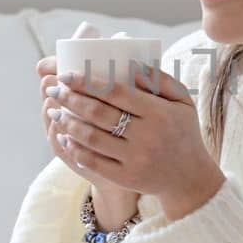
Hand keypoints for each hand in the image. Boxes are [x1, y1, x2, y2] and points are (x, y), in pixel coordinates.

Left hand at [41, 57, 223, 208]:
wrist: (189, 178)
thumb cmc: (183, 132)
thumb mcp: (183, 101)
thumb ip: (160, 79)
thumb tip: (131, 63)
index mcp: (159, 113)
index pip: (115, 92)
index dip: (87, 82)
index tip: (67, 75)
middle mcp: (147, 136)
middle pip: (98, 113)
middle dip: (70, 99)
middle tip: (54, 89)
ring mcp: (135, 159)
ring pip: (91, 138)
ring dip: (67, 122)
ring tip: (53, 110)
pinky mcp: (126, 178)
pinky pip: (93, 161)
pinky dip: (74, 148)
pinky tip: (63, 136)